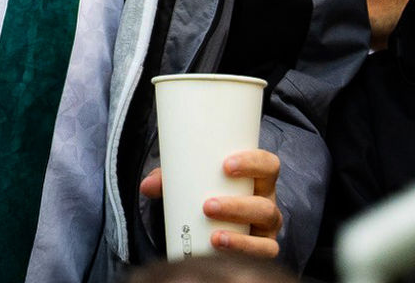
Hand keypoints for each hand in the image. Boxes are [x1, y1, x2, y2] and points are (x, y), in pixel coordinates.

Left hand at [139, 148, 282, 258]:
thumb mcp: (190, 183)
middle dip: (238, 206)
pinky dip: (243, 251)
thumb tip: (146, 186)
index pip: (267, 165)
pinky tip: (221, 249)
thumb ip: (169, 180)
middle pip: (265, 204)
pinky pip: (263, 253)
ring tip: (215, 236)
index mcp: (255, 180)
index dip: (253, 162)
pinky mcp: (261, 249)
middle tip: (207, 206)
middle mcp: (266, 203)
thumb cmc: (206, 193)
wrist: (209, 226)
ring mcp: (265, 229)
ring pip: (264, 234)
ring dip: (240, 235)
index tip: (226, 165)